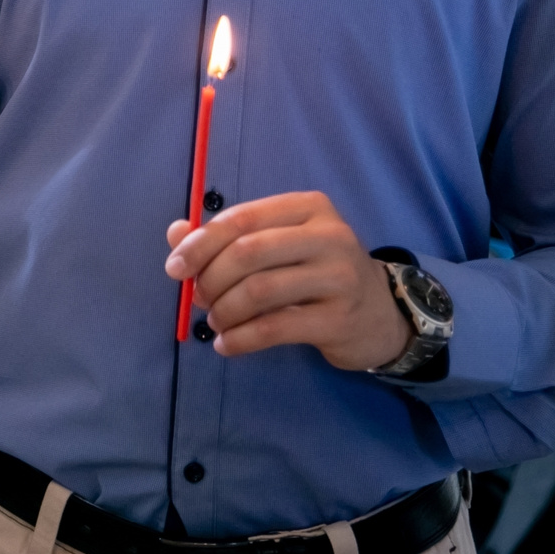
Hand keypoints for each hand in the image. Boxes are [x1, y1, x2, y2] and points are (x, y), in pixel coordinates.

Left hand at [165, 190, 409, 369]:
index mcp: (307, 207)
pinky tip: (227, 345)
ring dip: (224, 311)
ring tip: (215, 322)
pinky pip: (275, 328)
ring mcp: (339, 277)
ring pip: (259, 291)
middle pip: (248, 253)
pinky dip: (241, 339)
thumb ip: (227, 237)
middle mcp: (328, 235)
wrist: (380, 314)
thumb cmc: (317, 272)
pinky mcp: (340, 319)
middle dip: (211, 279)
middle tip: (199, 299)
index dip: (200, 243)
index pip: (241, 218)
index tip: (175, 269)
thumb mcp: (278, 244)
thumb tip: (176, 234)